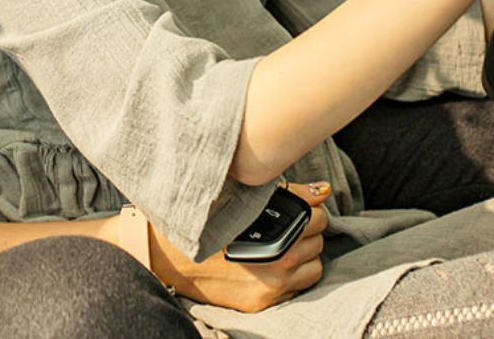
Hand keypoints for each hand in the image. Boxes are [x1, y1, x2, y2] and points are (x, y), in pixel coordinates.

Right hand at [148, 182, 328, 311]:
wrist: (169, 254)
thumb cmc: (204, 219)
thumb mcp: (241, 196)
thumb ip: (288, 192)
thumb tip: (323, 190)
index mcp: (274, 226)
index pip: (318, 216)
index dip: (310, 209)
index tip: (299, 209)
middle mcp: (278, 258)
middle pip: (318, 240)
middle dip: (307, 231)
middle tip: (286, 225)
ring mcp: (271, 284)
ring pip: (314, 267)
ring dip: (304, 256)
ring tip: (282, 246)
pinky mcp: (262, 303)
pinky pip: (297, 289)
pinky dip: (292, 277)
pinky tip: (272, 265)